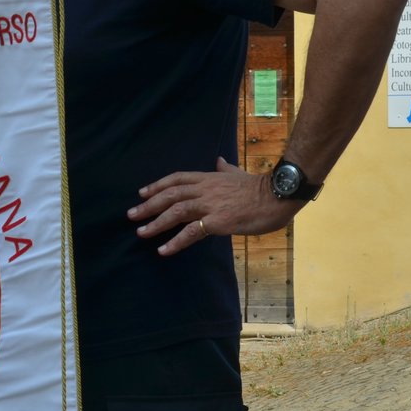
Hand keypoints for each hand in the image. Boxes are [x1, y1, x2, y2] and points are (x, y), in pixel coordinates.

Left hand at [128, 157, 304, 256]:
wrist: (278, 195)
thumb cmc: (260, 188)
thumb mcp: (238, 173)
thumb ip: (226, 169)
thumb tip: (219, 160)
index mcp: (209, 178)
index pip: (176, 179)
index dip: (157, 186)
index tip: (142, 193)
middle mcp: (205, 189)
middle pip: (170, 195)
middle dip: (148, 205)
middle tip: (131, 215)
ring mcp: (210, 205)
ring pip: (175, 212)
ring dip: (155, 223)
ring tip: (141, 232)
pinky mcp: (217, 221)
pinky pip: (191, 233)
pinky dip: (175, 241)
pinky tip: (164, 250)